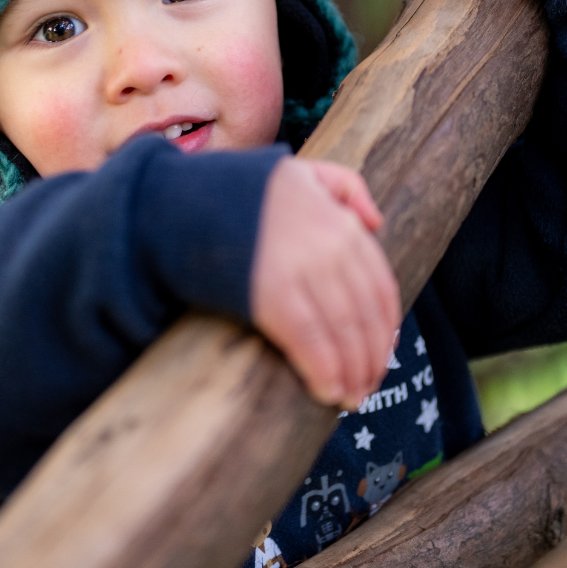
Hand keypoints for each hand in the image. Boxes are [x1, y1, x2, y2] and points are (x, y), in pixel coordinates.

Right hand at [251, 157, 399, 408]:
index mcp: (339, 220)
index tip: (380, 353)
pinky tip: (327, 393)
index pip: (380, 285)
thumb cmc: (237, 190)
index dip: (385, 327)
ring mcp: (302, 270)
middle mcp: (329, 245)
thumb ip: (344, 185)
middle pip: (365, 315)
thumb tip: (376, 222)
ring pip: (343, 333)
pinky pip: (311, 342)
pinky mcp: (273, 295)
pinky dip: (324, 373)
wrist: (181, 202)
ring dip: (351, 374)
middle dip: (370, 358)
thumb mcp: (299, 170)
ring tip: (350, 397)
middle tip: (366, 386)